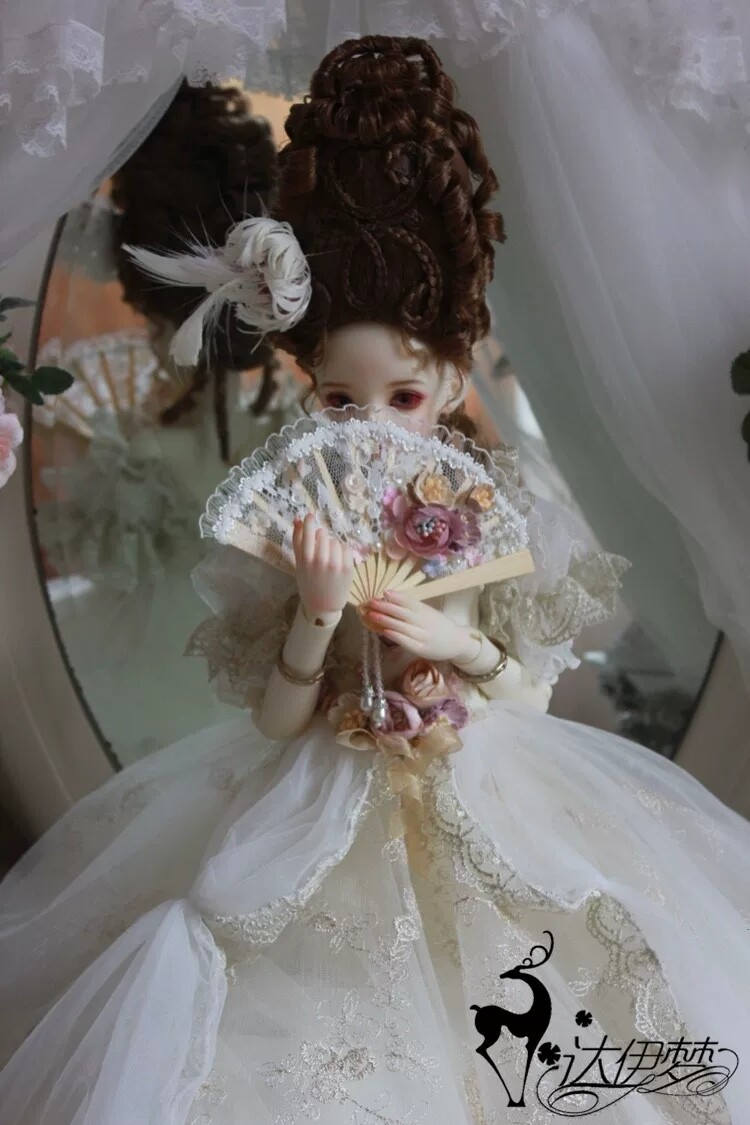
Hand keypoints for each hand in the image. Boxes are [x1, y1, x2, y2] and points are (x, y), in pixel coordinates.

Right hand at [293, 514, 353, 616]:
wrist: (323, 606)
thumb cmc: (309, 583)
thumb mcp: (299, 563)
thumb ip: (298, 541)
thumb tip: (297, 518)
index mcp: (305, 560)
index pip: (308, 533)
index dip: (309, 522)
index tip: (310, 516)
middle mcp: (320, 561)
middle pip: (322, 534)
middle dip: (321, 538)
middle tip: (321, 548)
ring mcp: (335, 565)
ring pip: (335, 541)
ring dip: (332, 545)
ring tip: (329, 557)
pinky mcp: (348, 568)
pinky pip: (346, 548)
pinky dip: (342, 552)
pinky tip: (338, 561)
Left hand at [362, 590, 480, 662]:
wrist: (458, 642)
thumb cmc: (439, 626)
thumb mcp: (428, 612)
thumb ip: (412, 606)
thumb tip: (390, 596)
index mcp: (426, 611)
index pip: (410, 601)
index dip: (397, 597)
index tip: (384, 592)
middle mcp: (424, 622)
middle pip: (404, 613)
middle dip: (386, 607)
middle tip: (371, 602)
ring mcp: (423, 636)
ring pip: (403, 627)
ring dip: (387, 620)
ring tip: (372, 615)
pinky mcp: (421, 649)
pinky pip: (407, 642)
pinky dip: (396, 636)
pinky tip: (385, 632)